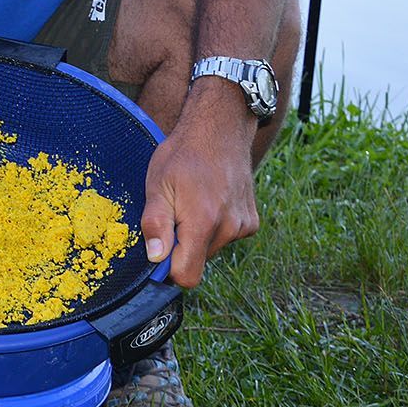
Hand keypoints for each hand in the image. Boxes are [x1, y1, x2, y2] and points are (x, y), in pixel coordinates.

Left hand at [139, 115, 259, 286]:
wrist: (220, 130)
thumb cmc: (183, 155)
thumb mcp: (158, 185)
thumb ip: (156, 224)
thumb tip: (156, 258)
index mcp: (203, 222)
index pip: (187, 275)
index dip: (168, 269)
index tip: (159, 249)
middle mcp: (229, 228)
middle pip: (198, 262)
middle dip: (181, 246)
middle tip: (174, 213)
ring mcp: (244, 226)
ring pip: (211, 250)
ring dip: (198, 235)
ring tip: (192, 202)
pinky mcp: (252, 222)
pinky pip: (226, 238)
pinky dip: (215, 227)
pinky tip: (210, 201)